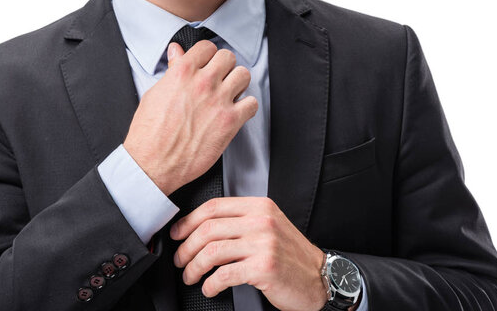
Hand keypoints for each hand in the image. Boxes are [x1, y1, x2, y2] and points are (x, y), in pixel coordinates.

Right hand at [123, 40, 257, 195]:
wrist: (152, 163)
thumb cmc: (149, 133)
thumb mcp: (155, 93)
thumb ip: (172, 70)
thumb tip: (176, 52)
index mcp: (183, 72)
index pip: (207, 47)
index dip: (208, 55)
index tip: (207, 63)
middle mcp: (203, 83)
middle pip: (228, 57)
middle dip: (224, 67)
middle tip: (219, 78)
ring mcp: (219, 101)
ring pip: (243, 75)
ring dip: (238, 83)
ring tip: (229, 93)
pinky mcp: (230, 122)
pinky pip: (252, 104)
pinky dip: (246, 107)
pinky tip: (236, 112)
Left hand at [169, 197, 328, 310]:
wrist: (319, 277)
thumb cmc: (290, 255)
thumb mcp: (268, 226)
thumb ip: (240, 221)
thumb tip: (200, 227)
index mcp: (259, 207)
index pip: (213, 206)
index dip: (188, 221)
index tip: (177, 234)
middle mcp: (261, 221)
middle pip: (208, 229)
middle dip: (186, 248)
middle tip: (180, 260)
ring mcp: (263, 244)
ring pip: (212, 251)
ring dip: (194, 267)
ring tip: (191, 276)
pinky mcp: (264, 268)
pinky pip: (224, 275)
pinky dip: (210, 284)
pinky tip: (209, 288)